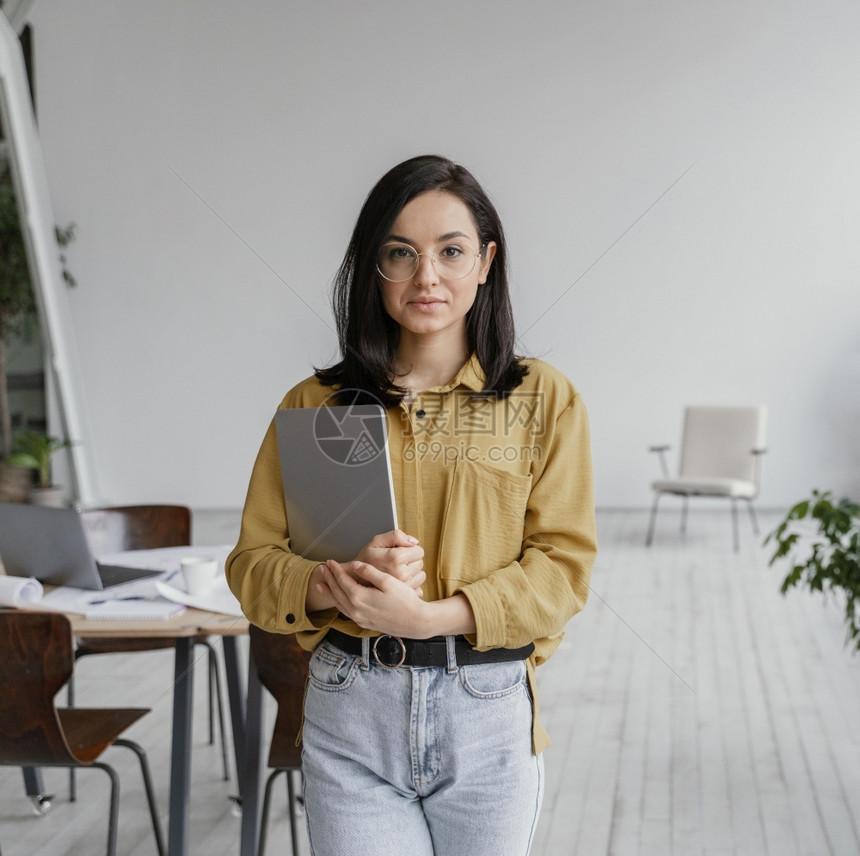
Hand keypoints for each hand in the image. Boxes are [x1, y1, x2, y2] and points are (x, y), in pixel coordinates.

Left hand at [304, 530, 422, 614]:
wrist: (415, 622)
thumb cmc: (405, 601)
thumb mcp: (388, 581)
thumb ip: (369, 572)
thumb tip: (355, 565)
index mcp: (360, 598)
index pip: (342, 581)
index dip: (335, 570)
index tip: (330, 561)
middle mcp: (356, 610)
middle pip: (337, 592)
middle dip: (329, 579)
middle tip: (322, 569)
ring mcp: (359, 618)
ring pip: (339, 603)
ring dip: (330, 591)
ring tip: (322, 583)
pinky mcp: (364, 623)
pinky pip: (346, 611)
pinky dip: (338, 603)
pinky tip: (338, 599)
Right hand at [356, 529, 424, 588]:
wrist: (355, 581)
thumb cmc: (365, 560)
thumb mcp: (376, 541)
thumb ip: (396, 536)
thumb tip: (413, 541)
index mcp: (395, 558)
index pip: (419, 551)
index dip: (410, 550)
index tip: (400, 552)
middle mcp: (401, 573)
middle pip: (420, 563)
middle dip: (410, 561)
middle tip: (396, 563)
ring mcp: (403, 587)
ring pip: (420, 575)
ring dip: (412, 573)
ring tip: (397, 572)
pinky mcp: (404, 596)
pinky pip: (419, 587)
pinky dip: (411, 584)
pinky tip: (400, 583)